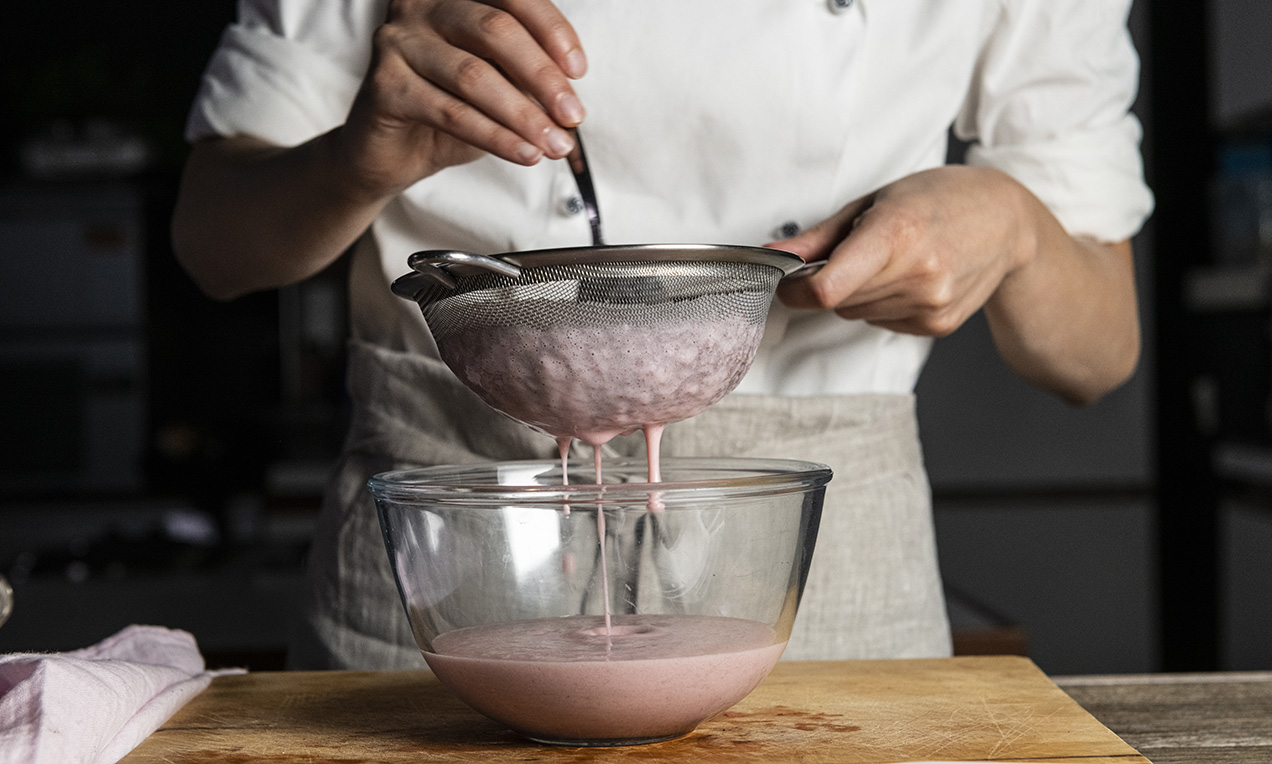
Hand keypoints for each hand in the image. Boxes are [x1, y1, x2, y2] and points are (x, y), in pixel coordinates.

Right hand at [338, 0, 587, 198]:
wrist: (391, 153)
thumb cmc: (448, 109)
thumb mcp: (497, 85)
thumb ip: (525, 76)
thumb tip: (568, 92)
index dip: (551, 30)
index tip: (578, 69)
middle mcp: (421, 6)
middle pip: (495, 30)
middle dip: (543, 76)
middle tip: (573, 114)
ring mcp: (397, 41)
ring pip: (474, 76)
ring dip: (524, 115)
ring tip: (555, 144)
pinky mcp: (384, 84)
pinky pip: (452, 112)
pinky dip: (497, 137)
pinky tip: (524, 154)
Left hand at [773, 166, 1030, 336]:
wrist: (1006, 222)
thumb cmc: (937, 200)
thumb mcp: (875, 201)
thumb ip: (820, 237)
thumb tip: (773, 256)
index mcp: (896, 234)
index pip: (827, 289)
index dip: (795, 291)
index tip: (787, 283)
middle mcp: (918, 274)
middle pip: (837, 302)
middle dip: (830, 282)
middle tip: (855, 252)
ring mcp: (931, 304)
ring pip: (857, 315)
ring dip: (859, 293)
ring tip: (892, 259)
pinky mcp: (937, 324)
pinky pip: (881, 322)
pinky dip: (883, 304)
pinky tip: (910, 277)